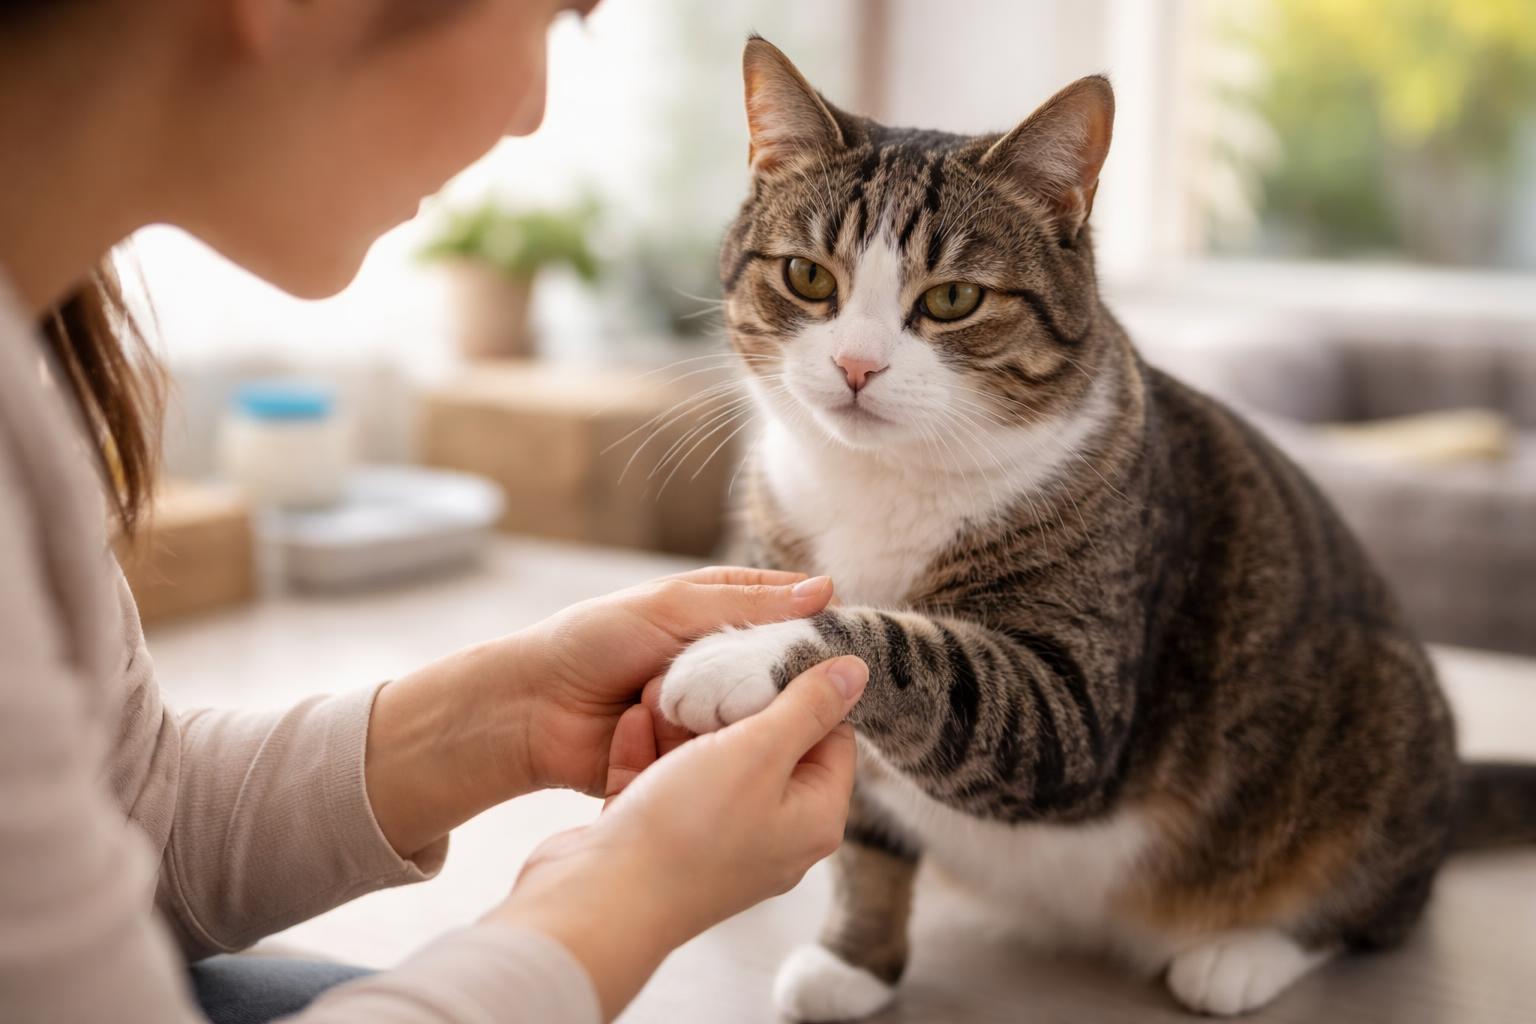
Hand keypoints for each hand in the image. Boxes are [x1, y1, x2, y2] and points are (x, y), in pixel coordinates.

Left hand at [363, 566, 832, 858]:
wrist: (532, 712)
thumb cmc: (592, 642)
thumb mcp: (672, 609)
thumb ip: (746, 604)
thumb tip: (825, 591)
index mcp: (720, 613)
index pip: (789, 614)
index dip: (819, 628)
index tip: (852, 644)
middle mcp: (721, 663)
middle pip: (781, 674)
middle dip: (792, 686)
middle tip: (819, 697)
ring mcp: (710, 713)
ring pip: (760, 720)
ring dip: (755, 723)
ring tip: (764, 727)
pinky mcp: (695, 757)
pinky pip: (729, 759)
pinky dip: (729, 756)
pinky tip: (740, 759)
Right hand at [488, 655, 867, 1020]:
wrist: (598, 902)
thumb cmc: (689, 831)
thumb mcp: (759, 752)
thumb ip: (807, 707)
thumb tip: (857, 671)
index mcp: (812, 820)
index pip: (832, 739)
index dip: (807, 692)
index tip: (774, 654)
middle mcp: (770, 835)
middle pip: (767, 746)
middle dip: (736, 702)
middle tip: (716, 661)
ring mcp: (714, 841)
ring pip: (708, 762)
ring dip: (683, 722)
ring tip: (663, 682)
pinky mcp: (662, 841)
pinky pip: (663, 782)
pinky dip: (648, 750)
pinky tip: (634, 717)